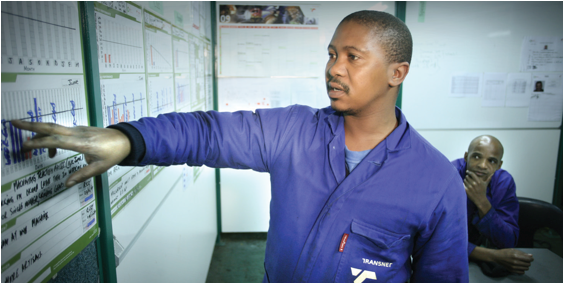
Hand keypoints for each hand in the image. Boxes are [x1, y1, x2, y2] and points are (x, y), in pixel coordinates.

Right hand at [11, 120, 130, 186]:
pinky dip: (50, 136)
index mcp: (82, 143)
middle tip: (13, 123)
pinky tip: (51, 151)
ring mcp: (78, 129)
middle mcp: (77, 133)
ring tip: (28, 146)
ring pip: (54, 127)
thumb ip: (82, 175)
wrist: (126, 140)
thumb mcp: (100, 168)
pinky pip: (60, 131)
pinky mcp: (79, 129)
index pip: (56, 140)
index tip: (25, 145)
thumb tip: (66, 184)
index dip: (39, 142)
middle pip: (51, 127)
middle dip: (31, 125)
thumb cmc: (113, 154)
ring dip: (38, 132)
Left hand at [464, 170, 491, 216]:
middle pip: (467, 177)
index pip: (472, 174)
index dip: (469, 172)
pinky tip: (465, 184)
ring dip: (465, 180)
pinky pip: (463, 184)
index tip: (467, 171)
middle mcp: (474, 183)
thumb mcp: (486, 184)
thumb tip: (492, 174)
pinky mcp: (466, 190)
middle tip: (467, 178)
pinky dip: (463, 184)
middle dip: (467, 177)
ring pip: (464, 180)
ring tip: (467, 182)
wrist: (480, 199)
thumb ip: (488, 178)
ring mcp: (470, 187)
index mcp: (478, 181)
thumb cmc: (483, 191)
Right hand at [490, 248, 533, 274]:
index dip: (531, 259)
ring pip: (526, 268)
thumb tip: (531, 256)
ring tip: (522, 263)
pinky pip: (522, 272)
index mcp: (516, 256)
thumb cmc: (505, 252)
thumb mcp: (514, 250)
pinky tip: (520, 267)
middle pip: (528, 264)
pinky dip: (522, 270)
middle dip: (528, 262)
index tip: (530, 258)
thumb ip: (522, 253)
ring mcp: (513, 267)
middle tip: (525, 260)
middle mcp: (515, 262)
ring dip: (526, 266)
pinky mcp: (512, 270)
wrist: (497, 257)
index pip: (528, 259)